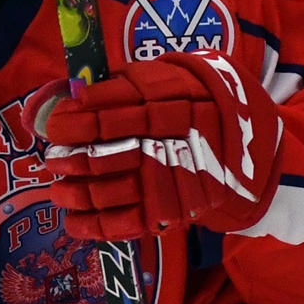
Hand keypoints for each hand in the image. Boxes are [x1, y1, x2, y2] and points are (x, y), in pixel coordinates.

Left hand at [24, 52, 279, 240]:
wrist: (251, 141)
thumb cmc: (197, 100)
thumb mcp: (171, 77)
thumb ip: (124, 85)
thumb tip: (72, 98)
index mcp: (172, 99)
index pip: (113, 110)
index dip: (77, 120)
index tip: (55, 125)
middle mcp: (173, 141)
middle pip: (108, 153)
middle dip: (72, 158)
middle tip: (52, 159)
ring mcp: (174, 181)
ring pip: (111, 191)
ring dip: (75, 193)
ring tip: (57, 190)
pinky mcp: (175, 212)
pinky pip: (127, 224)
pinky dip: (95, 226)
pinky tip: (72, 222)